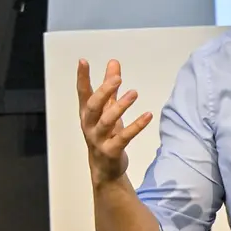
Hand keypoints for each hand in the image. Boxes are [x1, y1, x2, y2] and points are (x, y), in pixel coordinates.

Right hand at [77, 58, 152, 185]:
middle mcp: (89, 125)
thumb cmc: (105, 135)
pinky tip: (148, 115)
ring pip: (106, 121)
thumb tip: (113, 62)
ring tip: (134, 93)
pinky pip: (123, 138)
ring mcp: (99, 139)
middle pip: (93, 106)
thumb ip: (111, 87)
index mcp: (87, 114)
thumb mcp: (107, 110)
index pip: (83, 93)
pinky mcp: (111, 151)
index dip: (82, 78)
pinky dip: (136, 126)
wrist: (105, 169)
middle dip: (103, 91)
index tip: (83, 61)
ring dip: (120, 107)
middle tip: (117, 78)